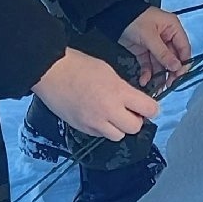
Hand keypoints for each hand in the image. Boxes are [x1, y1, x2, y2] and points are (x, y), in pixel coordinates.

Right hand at [30, 48, 159, 139]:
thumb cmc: (78, 66)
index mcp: (118, 92)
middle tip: (130, 111)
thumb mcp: (109, 71)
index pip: (149, 109)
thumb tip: (133, 101)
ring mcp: (94, 122)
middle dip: (136, 120)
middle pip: (135, 128)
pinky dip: (103, 129)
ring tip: (112, 115)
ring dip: (119, 127)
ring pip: (118, 136)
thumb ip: (124, 89)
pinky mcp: (82, 128)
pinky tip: (98, 116)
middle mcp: (108, 111)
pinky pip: (100, 135)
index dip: (151, 108)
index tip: (149, 106)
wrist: (51, 72)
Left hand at [119, 7, 191, 82]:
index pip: (184, 48)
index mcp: (173, 28)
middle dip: (170, 72)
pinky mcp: (144, 51)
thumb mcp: (150, 36)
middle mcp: (166, 37)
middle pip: (173, 58)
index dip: (183, 63)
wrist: (113, 17)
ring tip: (156, 88)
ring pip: (160, 64)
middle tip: (169, 84)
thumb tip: (176, 67)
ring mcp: (155, 45)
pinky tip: (144, 80)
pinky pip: (149, 64)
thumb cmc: (135, 19)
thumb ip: (163, 53)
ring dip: (159, 76)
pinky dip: (147, 73)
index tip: (179, 76)